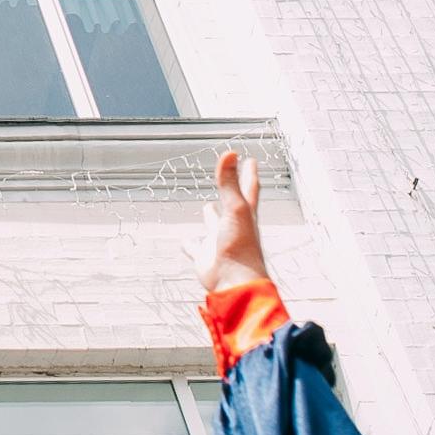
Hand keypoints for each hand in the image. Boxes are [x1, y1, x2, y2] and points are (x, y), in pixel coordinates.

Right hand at [193, 151, 270, 293]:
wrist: (233, 282)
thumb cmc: (241, 247)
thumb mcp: (234, 209)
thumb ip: (229, 182)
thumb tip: (230, 153)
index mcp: (245, 214)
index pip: (249, 188)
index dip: (249, 173)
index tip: (249, 160)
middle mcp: (233, 226)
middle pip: (232, 204)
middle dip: (231, 192)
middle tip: (228, 180)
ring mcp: (219, 241)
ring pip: (214, 225)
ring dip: (211, 216)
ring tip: (206, 207)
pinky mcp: (204, 256)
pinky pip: (194, 247)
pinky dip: (189, 243)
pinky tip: (185, 240)